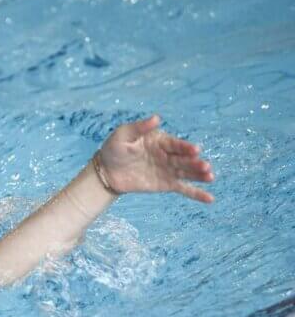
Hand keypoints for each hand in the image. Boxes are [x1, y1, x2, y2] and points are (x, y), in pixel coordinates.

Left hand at [99, 114, 214, 202]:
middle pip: (185, 159)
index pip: (176, 144)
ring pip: (187, 173)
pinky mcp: (166, 184)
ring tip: (210, 177)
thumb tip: (156, 118)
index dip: (186, 147)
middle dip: (195, 163)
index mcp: (161, 141)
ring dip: (200, 175)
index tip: (195, 150)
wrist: (106, 171)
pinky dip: (196, 194)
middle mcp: (168, 155)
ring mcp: (169, 170)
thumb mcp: (123, 135)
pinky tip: (209, 199)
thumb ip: (140, 128)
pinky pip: (184, 189)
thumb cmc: (115, 148)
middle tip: (205, 167)